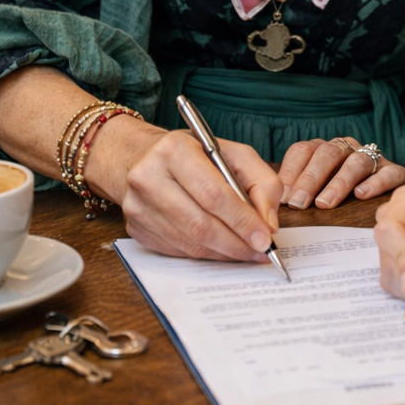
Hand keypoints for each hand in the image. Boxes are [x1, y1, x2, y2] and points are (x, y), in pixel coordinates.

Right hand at [106, 126, 283, 263]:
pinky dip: (205, 254)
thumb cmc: (194, 154)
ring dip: (223, 252)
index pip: (213, 194)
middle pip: (200, 223)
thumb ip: (262, 182)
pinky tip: (221, 249)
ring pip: (190, 242)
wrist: (142, 157)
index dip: (242, 220)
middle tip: (260, 251)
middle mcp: (148, 177)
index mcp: (174, 150)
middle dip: (236, 242)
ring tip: (246, 251)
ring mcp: (137, 206)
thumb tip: (269, 224)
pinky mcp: (135, 228)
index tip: (265, 238)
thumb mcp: (234, 153)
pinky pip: (178, 251)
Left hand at [278, 137, 404, 209]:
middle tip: (298, 203)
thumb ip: (298, 194)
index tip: (281, 196)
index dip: (290, 172)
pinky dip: (374, 182)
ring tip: (325, 203)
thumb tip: (272, 208)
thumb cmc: (345, 198)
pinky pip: (387, 173)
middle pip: (326, 154)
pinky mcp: (395, 172)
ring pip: (355, 161)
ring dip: (338, 182)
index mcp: (323, 150)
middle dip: (309, 179)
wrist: (394, 199)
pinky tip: (361, 194)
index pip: (302, 151)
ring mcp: (372, 158)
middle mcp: (346, 149)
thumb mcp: (318, 192)